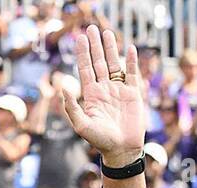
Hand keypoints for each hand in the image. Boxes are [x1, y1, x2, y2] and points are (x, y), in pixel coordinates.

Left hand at [61, 26, 144, 167]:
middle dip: (95, 46)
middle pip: (99, 62)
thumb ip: (72, 107)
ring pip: (114, 64)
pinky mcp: (133, 94)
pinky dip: (131, 61)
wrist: (121, 149)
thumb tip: (63, 88)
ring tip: (107, 33)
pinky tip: (130, 48)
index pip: (85, 69)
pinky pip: (131, 74)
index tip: (79, 38)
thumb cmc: (100, 141)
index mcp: (91, 95)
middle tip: (91, 28)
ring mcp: (119, 90)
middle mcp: (104, 89)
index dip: (82, 53)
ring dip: (111, 48)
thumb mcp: (81, 125)